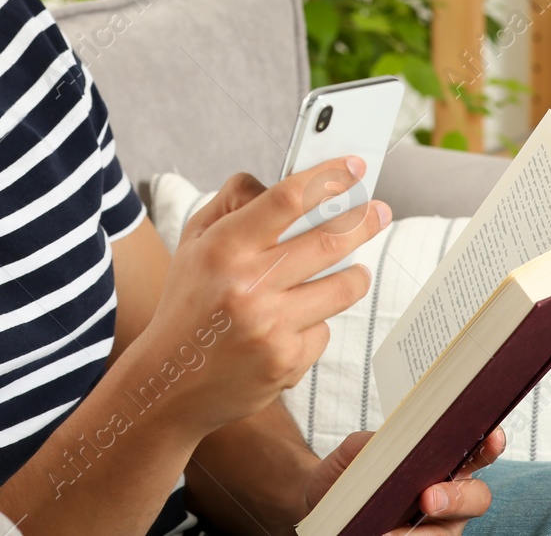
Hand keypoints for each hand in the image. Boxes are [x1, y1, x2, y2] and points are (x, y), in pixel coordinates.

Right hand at [128, 159, 389, 436]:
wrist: (169, 383)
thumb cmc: (187, 304)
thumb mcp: (193, 242)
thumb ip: (233, 202)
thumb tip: (286, 182)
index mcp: (223, 248)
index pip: (286, 199)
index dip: (328, 179)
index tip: (353, 168)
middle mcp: (248, 285)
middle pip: (328, 240)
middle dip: (364, 221)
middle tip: (380, 211)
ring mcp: (270, 327)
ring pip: (342, 287)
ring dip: (355, 276)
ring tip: (352, 272)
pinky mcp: (286, 362)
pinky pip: (323, 330)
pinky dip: (314, 324)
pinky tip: (291, 328)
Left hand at [301, 426, 504, 534]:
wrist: (321, 504)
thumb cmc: (348, 474)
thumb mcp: (353, 452)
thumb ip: (371, 443)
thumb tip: (383, 444)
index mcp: (442, 462)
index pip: (476, 453)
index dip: (489, 445)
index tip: (492, 437)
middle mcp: (449, 496)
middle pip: (475, 498)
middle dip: (456, 498)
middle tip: (427, 498)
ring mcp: (438, 528)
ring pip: (448, 533)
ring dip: (426, 533)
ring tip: (393, 532)